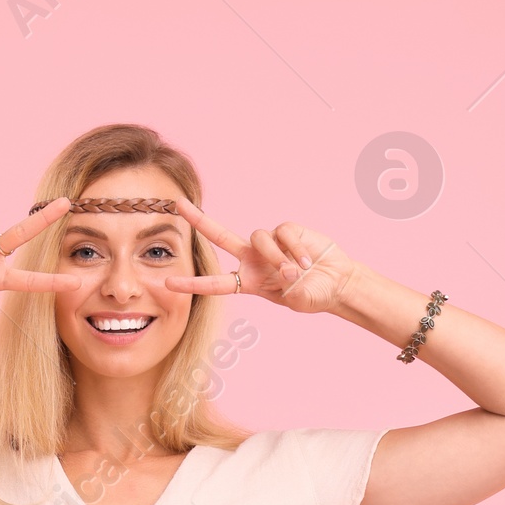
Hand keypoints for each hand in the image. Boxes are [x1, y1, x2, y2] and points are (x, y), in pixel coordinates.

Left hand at [164, 198, 358, 313]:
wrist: (336, 282)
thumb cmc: (314, 295)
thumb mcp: (299, 300)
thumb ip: (290, 288)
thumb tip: (286, 269)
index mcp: (249, 282)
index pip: (215, 283)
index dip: (192, 283)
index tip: (168, 282)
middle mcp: (253, 260)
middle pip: (220, 236)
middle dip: (199, 220)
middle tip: (177, 205)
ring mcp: (269, 243)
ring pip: (259, 238)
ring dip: (277, 256)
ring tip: (296, 272)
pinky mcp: (286, 230)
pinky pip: (283, 233)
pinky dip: (295, 248)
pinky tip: (308, 260)